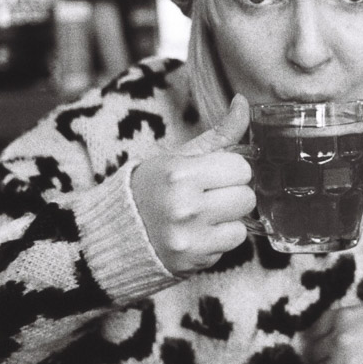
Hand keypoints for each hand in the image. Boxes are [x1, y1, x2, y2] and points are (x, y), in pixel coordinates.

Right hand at [130, 94, 256, 274]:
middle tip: (209, 194)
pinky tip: (198, 232)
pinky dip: (220, 239)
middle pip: (246, 196)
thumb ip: (218, 134)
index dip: (230, 169)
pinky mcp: (193, 261)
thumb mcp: (179, 157)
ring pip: (243, 223)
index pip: (240, 167)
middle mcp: (185, 207)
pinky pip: (232, 245)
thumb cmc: (151, 188)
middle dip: (232, 193)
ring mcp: (189, 238)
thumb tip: (243, 102)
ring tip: (203, 215)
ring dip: (229, 219)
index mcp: (180, 174)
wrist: (115, 233)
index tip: (213, 173)